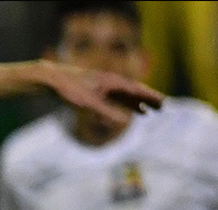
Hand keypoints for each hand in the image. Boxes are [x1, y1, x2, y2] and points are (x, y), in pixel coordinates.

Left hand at [37, 60, 161, 132]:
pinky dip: (124, 105)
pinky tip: (128, 112)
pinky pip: (116, 99)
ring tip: (149, 111)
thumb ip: (107, 113)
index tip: (163, 101)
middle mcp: (111, 82)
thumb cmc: (70, 90)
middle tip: (162, 107)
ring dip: (138, 103)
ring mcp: (104, 86)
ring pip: (125, 96)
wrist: (54, 80)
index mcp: (113, 82)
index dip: (150, 96)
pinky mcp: (96, 91)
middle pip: (134, 92)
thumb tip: (125, 122)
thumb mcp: (88, 104)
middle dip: (148, 99)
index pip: (136, 90)